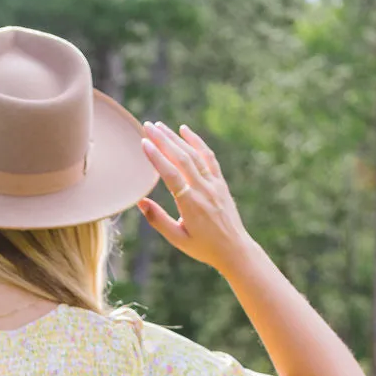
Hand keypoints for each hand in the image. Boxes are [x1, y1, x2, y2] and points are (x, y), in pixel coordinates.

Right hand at [137, 121, 253, 275]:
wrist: (234, 249)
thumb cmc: (203, 247)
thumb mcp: (177, 239)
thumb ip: (158, 220)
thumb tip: (140, 202)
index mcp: (191, 205)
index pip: (171, 175)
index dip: (157, 157)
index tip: (144, 143)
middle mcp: (203, 190)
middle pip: (182, 158)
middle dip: (164, 140)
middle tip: (148, 126)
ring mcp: (214, 184)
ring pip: (194, 154)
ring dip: (176, 138)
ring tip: (160, 126)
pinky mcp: (220, 182)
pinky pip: (208, 157)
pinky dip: (196, 142)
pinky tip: (185, 130)